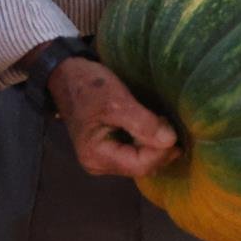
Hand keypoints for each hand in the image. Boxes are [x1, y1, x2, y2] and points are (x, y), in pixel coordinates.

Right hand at [49, 58, 179, 177]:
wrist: (66, 74)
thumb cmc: (88, 86)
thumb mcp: (116, 101)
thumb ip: (143, 123)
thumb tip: (170, 141)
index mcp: (97, 156)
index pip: (140, 165)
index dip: (161, 151)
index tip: (174, 129)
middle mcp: (99, 164)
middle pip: (140, 166)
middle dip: (160, 150)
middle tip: (172, 125)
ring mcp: (103, 158)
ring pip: (139, 161)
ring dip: (155, 147)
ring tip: (166, 125)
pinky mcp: (108, 148)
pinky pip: (134, 152)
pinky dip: (147, 142)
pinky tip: (156, 128)